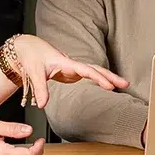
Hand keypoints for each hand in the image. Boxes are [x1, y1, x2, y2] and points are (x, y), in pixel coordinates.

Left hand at [9, 34, 127, 108]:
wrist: (29, 48)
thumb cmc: (32, 57)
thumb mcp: (34, 73)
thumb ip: (40, 89)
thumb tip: (42, 105)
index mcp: (66, 63)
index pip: (86, 70)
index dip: (99, 78)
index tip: (110, 86)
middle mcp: (73, 65)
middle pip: (96, 69)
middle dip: (111, 76)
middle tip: (125, 84)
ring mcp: (73, 69)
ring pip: (94, 71)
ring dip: (108, 77)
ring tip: (122, 85)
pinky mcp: (71, 73)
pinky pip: (89, 75)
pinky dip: (100, 79)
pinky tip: (108, 85)